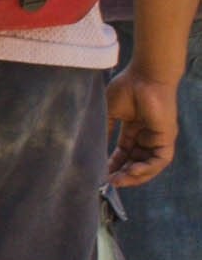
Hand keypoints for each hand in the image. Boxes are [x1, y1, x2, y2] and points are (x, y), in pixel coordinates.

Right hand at [110, 60, 182, 186]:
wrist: (145, 76)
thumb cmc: (127, 88)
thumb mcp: (109, 112)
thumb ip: (104, 129)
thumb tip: (92, 148)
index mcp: (134, 129)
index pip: (125, 153)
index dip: (114, 164)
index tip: (101, 173)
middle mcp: (147, 136)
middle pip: (136, 162)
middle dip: (123, 174)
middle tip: (109, 182)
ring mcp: (158, 138)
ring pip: (149, 165)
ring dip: (135, 176)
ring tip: (118, 181)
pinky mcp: (166, 138)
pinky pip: (159, 160)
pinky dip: (147, 169)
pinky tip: (131, 172)